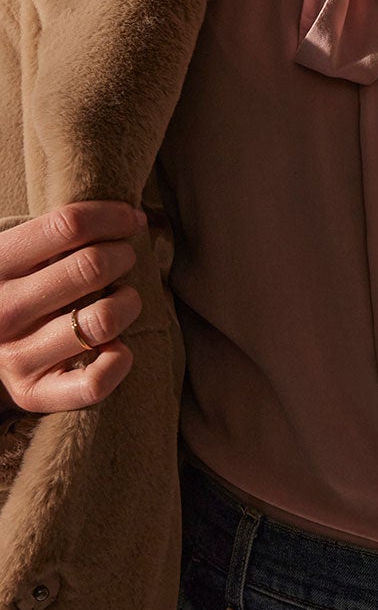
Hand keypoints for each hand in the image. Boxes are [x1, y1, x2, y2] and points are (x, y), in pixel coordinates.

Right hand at [0, 201, 147, 415]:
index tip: (132, 219)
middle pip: (91, 267)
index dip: (113, 216)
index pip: (68, 224)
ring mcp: (17, 355)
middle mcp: (2, 310)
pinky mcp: (34, 393)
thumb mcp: (16, 257)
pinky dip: (119, 361)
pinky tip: (117, 347)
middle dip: (123, 256)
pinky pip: (95, 381)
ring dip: (129, 303)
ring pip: (103, 319)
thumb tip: (132, 216)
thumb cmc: (12, 291)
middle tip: (124, 259)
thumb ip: (55, 235)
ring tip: (124, 299)